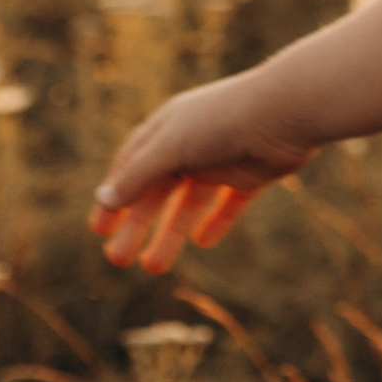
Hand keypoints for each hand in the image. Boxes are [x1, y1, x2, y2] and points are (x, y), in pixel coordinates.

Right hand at [90, 73, 316, 273]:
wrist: (283, 113)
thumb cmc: (221, 123)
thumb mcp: (171, 148)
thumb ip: (138, 175)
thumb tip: (103, 200)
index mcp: (167, 129)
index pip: (131, 166)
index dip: (114, 197)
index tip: (98, 229)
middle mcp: (191, 144)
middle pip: (157, 191)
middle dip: (136, 225)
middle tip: (117, 260)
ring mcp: (220, 160)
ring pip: (188, 204)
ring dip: (170, 234)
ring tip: (152, 267)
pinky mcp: (249, 174)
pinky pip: (228, 204)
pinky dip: (215, 222)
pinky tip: (203, 243)